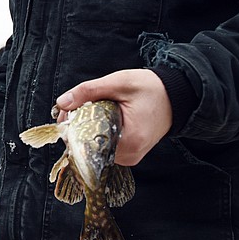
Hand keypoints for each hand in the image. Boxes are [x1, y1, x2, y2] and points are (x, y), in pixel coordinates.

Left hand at [56, 69, 171, 166]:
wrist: (176, 96)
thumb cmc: (151, 88)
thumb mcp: (119, 83)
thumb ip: (89, 91)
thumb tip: (62, 102)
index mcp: (129, 141)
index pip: (86, 141)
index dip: (71, 126)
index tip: (67, 110)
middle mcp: (130, 155)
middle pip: (89, 145)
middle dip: (78, 126)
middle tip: (76, 106)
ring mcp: (130, 156)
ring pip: (95, 146)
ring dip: (87, 128)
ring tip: (93, 109)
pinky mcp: (130, 153)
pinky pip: (105, 145)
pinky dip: (98, 131)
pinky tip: (102, 117)